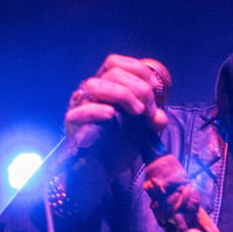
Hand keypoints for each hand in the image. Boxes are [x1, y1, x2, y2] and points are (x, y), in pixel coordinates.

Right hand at [64, 54, 169, 168]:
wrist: (106, 168)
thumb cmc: (122, 141)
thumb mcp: (144, 127)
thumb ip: (154, 118)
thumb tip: (159, 117)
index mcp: (106, 84)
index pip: (116, 62)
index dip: (138, 70)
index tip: (155, 88)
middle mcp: (92, 91)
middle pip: (112, 71)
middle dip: (138, 87)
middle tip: (148, 110)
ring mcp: (80, 105)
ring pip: (94, 85)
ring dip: (122, 94)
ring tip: (137, 112)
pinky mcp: (72, 123)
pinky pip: (80, 111)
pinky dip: (97, 110)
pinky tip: (112, 115)